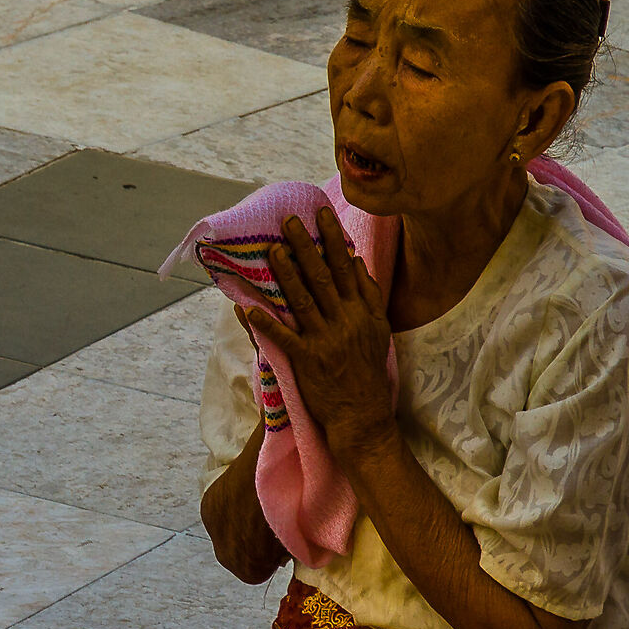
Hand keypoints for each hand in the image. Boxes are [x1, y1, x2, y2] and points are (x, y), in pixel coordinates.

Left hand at [242, 214, 397, 461]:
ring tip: (272, 250)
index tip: (321, 215)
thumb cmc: (368, 370)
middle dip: (305, 247)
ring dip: (286, 274)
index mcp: (363, 312)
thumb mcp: (379, 330)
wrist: (363, 413)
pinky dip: (265, 323)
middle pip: (322, 278)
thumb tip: (356, 262)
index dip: (333, 240)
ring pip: (302, 301)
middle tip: (289, 222)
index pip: (345, 268)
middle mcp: (345, 321)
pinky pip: (283, 338)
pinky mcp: (307, 361)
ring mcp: (326, 341)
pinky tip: (248, 308)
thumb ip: (369, 296)